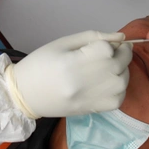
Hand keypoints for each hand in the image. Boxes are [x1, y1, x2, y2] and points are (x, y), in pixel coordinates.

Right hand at [4, 31, 131, 117]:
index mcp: (71, 63)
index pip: (106, 50)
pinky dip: (120, 88)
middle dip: (123, 54)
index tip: (110, 42)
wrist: (24, 94)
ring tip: (111, 66)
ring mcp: (89, 100)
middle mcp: (82, 83)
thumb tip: (120, 37)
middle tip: (117, 50)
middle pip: (118, 66)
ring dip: (123, 71)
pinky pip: (117, 100)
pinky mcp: (92, 111)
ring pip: (122, 83)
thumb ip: (92, 37)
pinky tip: (109, 82)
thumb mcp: (62, 43)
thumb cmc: (40, 64)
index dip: (113, 43)